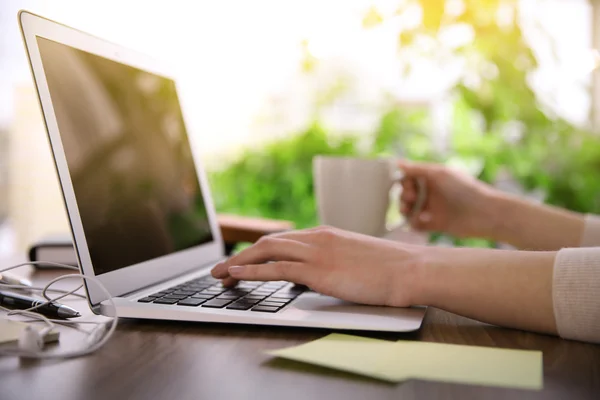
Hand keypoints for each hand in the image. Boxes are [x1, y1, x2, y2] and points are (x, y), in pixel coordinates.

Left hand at [211, 226, 427, 306]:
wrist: (409, 269)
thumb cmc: (389, 268)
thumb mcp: (355, 259)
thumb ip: (332, 262)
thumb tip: (316, 275)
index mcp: (324, 234)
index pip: (282, 239)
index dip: (259, 250)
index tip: (244, 260)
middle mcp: (316, 238)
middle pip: (268, 242)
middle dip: (241, 255)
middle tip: (221, 268)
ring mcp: (316, 252)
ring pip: (265, 251)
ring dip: (238, 263)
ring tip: (219, 274)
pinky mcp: (317, 270)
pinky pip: (275, 269)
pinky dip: (251, 271)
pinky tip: (236, 275)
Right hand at [399, 161, 498, 237]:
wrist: (483, 213)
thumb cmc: (463, 189)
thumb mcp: (439, 174)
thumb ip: (417, 169)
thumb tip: (397, 163)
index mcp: (432, 179)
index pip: (410, 178)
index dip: (405, 182)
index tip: (408, 186)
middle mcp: (431, 193)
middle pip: (407, 194)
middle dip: (404, 196)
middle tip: (411, 199)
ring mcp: (433, 209)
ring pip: (410, 210)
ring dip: (405, 210)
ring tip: (408, 212)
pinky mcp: (436, 224)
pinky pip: (418, 225)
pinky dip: (414, 224)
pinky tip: (418, 222)